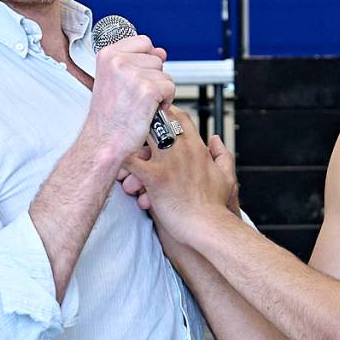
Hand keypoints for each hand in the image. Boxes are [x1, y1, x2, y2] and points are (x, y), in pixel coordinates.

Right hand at [85, 35, 173, 161]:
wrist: (104, 142)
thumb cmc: (109, 117)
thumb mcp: (113, 80)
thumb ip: (136, 61)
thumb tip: (161, 52)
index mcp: (108, 55)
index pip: (143, 42)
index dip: (147, 60)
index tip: (138, 77)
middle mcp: (118, 61)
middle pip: (156, 59)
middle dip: (153, 79)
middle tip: (135, 97)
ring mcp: (133, 75)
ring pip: (165, 74)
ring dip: (160, 91)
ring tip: (141, 104)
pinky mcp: (148, 90)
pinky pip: (170, 88)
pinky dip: (166, 101)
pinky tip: (150, 110)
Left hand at [119, 109, 237, 228]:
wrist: (208, 226)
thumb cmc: (215, 206)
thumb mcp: (227, 176)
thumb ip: (222, 155)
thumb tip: (216, 139)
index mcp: (198, 148)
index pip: (180, 118)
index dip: (166, 113)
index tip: (155, 116)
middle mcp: (182, 150)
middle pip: (158, 121)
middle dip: (143, 123)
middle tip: (132, 128)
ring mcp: (168, 162)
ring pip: (142, 137)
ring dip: (130, 143)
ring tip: (122, 149)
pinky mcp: (154, 177)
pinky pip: (131, 162)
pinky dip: (120, 160)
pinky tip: (112, 161)